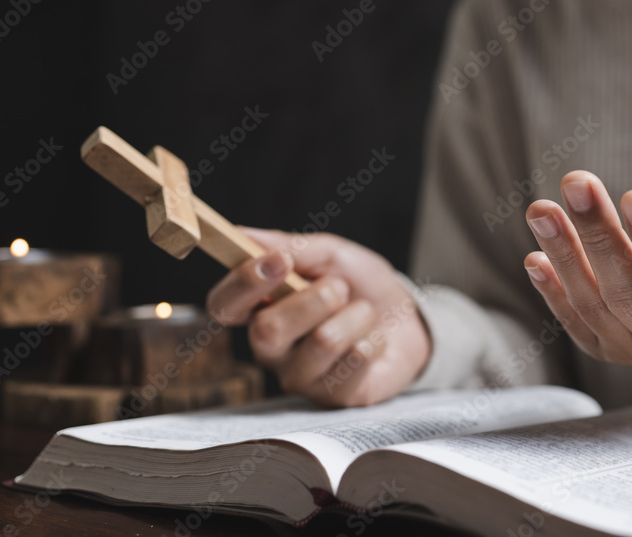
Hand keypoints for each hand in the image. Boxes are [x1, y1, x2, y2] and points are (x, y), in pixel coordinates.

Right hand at [206, 229, 430, 406]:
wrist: (408, 319)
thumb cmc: (360, 287)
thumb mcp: (331, 255)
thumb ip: (291, 246)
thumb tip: (243, 234)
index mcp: (259, 308)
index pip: (223, 305)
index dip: (244, 284)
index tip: (280, 261)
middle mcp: (270, 348)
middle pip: (268, 330)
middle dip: (315, 299)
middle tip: (340, 287)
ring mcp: (299, 377)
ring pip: (321, 342)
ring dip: (355, 316)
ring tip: (362, 314)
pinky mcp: (333, 397)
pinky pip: (355, 360)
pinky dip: (373, 339)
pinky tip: (372, 341)